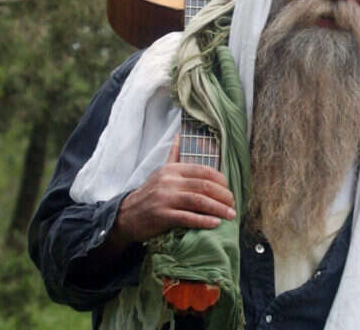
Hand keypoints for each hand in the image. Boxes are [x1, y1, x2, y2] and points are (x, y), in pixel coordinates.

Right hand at [113, 135, 236, 243]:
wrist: (126, 215)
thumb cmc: (149, 194)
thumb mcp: (160, 172)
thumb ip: (174, 156)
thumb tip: (180, 135)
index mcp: (172, 169)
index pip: (203, 170)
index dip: (221, 180)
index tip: (229, 190)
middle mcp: (169, 181)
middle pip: (204, 186)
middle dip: (223, 196)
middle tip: (233, 205)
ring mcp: (165, 198)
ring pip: (198, 201)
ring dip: (218, 209)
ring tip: (230, 215)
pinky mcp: (162, 216)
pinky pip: (187, 218)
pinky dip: (204, 221)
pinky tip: (215, 224)